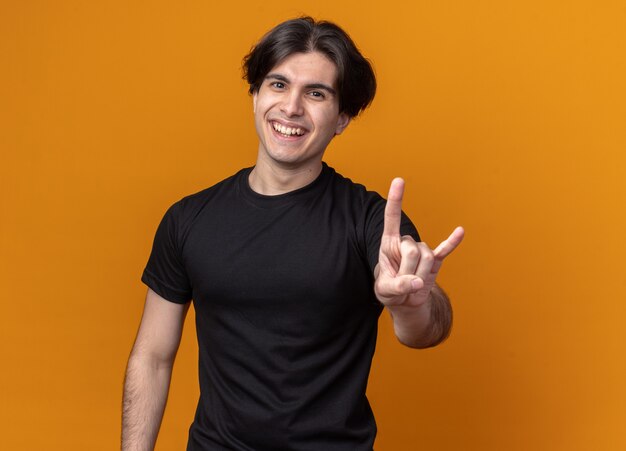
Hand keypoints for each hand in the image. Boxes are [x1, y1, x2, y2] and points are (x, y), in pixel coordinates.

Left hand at [374, 178, 464, 307]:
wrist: (405, 301)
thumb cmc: (389, 291)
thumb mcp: (385, 291)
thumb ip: (398, 286)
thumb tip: (417, 283)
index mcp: (389, 244)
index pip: (392, 218)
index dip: (395, 199)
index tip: (399, 180)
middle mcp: (406, 242)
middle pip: (412, 249)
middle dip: (408, 270)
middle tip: (402, 283)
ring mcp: (422, 250)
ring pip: (427, 258)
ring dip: (420, 275)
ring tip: (412, 283)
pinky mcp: (435, 260)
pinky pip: (445, 250)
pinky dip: (452, 242)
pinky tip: (460, 231)